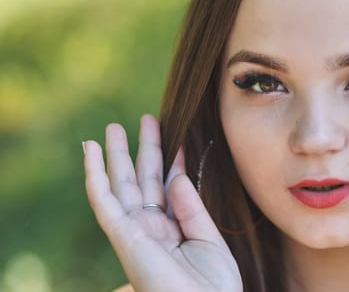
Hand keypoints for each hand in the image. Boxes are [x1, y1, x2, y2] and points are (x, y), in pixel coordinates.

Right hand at [83, 115, 241, 291]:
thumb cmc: (213, 286)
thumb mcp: (208, 240)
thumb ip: (191, 207)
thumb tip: (176, 175)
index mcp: (172, 229)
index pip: (168, 186)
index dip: (172, 160)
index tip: (179, 136)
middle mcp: (151, 228)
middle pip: (143, 180)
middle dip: (143, 150)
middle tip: (146, 119)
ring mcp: (134, 232)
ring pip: (119, 185)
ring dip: (114, 156)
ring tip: (112, 127)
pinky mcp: (123, 237)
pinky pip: (103, 202)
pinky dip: (93, 176)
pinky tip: (90, 151)